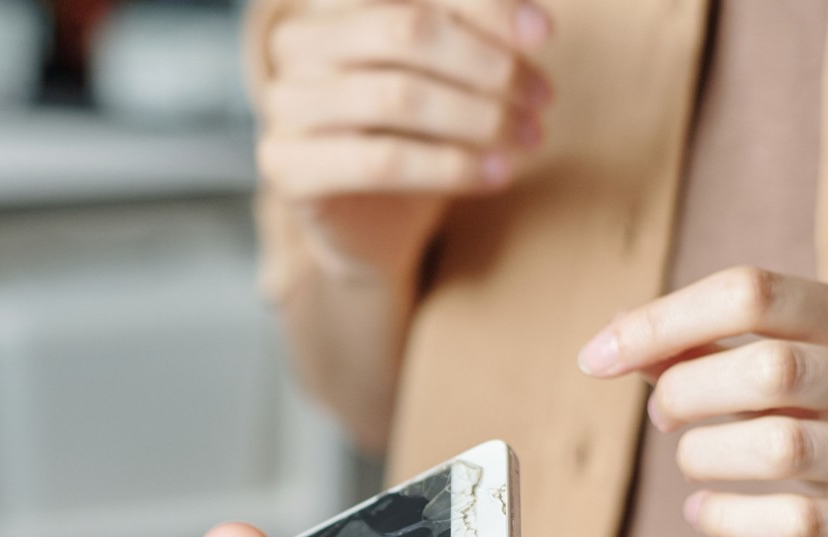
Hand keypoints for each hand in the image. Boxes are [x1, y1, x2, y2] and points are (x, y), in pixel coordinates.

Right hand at [258, 0, 553, 275]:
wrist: (372, 223)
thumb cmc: (416, 130)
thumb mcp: (450, 69)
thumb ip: (475, 30)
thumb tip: (533, 24)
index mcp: (332, 1)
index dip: (484, 7)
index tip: (543, 36)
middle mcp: (297, 42)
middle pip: (406, 30)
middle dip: (486, 63)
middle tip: (539, 97)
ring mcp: (284, 106)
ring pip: (396, 97)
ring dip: (477, 117)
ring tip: (526, 137)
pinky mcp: (288, 168)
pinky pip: (381, 162)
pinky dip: (450, 167)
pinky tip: (495, 174)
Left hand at [579, 267, 827, 536]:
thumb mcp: (798, 373)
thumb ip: (712, 350)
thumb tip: (618, 337)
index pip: (752, 293)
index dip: (662, 322)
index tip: (597, 358)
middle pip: (768, 366)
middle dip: (686, 392)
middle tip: (663, 417)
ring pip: (781, 448)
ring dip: (704, 455)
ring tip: (692, 460)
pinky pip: (796, 526)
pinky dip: (727, 519)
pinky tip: (702, 512)